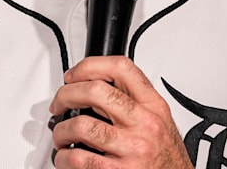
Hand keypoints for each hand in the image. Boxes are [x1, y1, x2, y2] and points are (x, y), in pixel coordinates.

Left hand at [48, 56, 192, 168]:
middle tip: (59, 104)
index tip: (73, 75)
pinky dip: (64, 158)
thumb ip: (135, 101)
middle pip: (95, 91)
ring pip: (81, 125)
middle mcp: (144, 124)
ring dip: (61, 130)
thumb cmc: (167, 158)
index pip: (121, 68)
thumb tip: (96, 87)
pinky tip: (66, 158)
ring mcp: (132, 149)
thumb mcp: (160, 121)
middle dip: (66, 95)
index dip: (89, 66)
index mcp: (153, 106)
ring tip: (62, 135)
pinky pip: (79, 159)